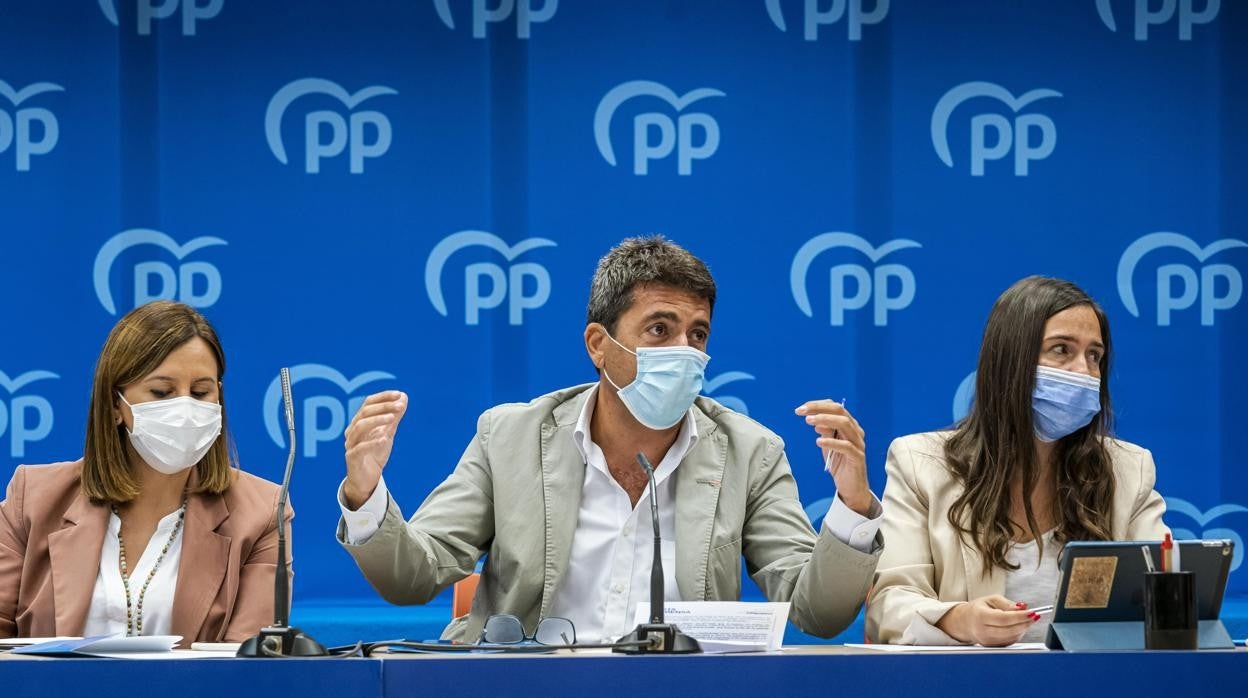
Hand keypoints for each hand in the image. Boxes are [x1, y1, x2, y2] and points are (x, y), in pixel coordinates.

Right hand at [343, 390, 407, 509]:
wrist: (367, 479)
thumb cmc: (375, 454)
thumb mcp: (387, 433)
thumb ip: (394, 417)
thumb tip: (404, 397)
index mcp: (359, 422)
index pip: (368, 403)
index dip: (383, 397)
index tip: (399, 394)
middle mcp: (352, 430)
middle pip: (364, 412)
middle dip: (383, 407)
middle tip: (400, 406)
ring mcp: (350, 444)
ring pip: (360, 427)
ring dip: (377, 420)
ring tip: (393, 418)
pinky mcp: (352, 458)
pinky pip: (360, 448)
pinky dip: (372, 442)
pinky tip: (384, 438)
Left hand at [794, 399, 871, 515]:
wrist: (851, 487)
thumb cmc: (840, 464)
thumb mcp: (828, 445)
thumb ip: (824, 432)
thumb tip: (815, 421)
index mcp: (849, 425)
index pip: (835, 407)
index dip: (818, 405)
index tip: (801, 408)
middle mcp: (856, 431)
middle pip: (840, 411)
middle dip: (819, 408)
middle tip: (801, 411)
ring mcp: (858, 443)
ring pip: (844, 424)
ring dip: (825, 420)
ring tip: (809, 421)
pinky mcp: (858, 457)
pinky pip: (846, 446)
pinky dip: (832, 442)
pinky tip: (818, 442)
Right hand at [936, 596, 1038, 646]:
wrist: (965, 622)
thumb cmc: (979, 609)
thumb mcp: (991, 600)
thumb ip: (1008, 604)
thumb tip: (1024, 607)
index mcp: (980, 616)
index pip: (1003, 618)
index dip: (1020, 616)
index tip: (1032, 612)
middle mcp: (982, 631)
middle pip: (1009, 630)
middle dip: (1025, 623)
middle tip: (1034, 615)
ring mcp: (987, 641)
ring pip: (1012, 637)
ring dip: (1023, 628)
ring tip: (1026, 619)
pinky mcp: (993, 647)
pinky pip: (1010, 641)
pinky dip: (1018, 633)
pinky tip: (1018, 626)